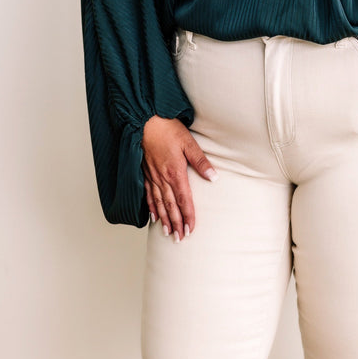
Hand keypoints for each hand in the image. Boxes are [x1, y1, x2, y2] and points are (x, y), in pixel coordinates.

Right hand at [141, 115, 217, 238]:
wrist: (144, 119)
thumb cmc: (167, 128)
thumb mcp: (189, 143)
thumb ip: (201, 162)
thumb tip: (214, 177)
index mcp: (175, 172)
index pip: (183, 200)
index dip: (188, 216)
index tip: (191, 229)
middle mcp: (162, 178)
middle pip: (171, 206)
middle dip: (176, 224)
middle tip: (180, 239)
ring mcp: (152, 176)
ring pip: (159, 203)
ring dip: (164, 219)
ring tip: (168, 233)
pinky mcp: (145, 172)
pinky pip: (148, 194)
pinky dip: (151, 207)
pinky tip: (153, 216)